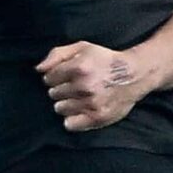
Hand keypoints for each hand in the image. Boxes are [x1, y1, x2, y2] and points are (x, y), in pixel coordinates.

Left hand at [36, 41, 150, 131]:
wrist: (134, 74)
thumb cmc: (105, 60)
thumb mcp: (82, 48)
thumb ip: (57, 54)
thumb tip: (38, 69)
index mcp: (79, 67)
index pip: (49, 78)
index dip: (55, 76)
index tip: (65, 76)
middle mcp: (84, 86)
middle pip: (53, 94)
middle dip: (60, 89)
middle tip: (74, 86)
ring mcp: (91, 104)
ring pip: (59, 108)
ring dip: (66, 103)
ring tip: (78, 97)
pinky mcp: (97, 118)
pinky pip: (70, 124)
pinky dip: (72, 118)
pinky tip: (80, 110)